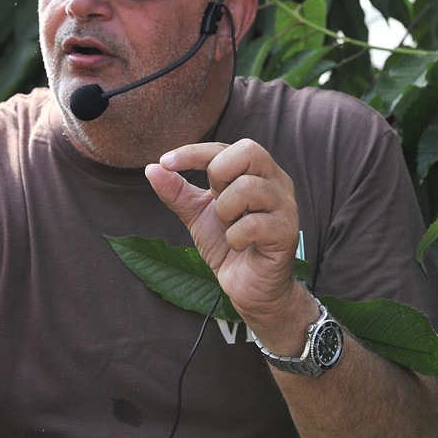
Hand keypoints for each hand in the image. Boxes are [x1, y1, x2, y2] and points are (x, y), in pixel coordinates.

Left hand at [146, 139, 303, 328]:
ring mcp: (285, 206)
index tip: (165, 163)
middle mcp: (276, 182)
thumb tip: (151, 168)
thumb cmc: (229, 247)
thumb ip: (177, 192)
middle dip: (219, 176)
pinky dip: (234, 238)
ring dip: (225, 212)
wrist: (249, 289)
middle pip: (248, 151)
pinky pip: (252, 224)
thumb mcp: (197, 215)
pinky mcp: (287, 232)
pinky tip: (240, 246)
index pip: (225, 148)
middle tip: (216, 202)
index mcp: (257, 172)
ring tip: (230, 228)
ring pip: (248, 187)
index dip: (193, 152)